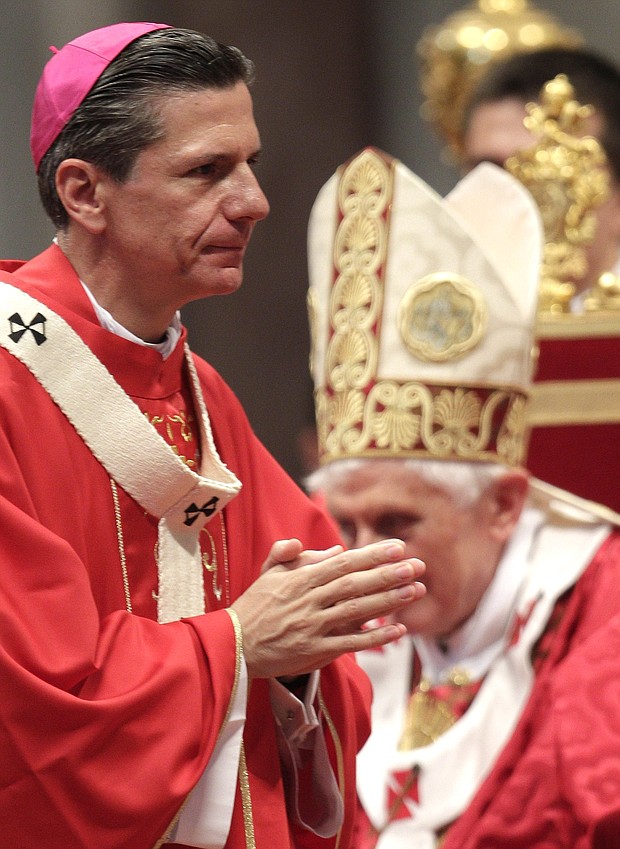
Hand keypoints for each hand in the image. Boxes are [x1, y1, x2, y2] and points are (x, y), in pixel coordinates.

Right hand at [231, 539, 424, 678]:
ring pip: (356, 612)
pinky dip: (375, 637)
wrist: (233, 646)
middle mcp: (309, 601)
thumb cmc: (254, 607)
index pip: (343, 564)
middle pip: (355, 585)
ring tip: (416, 590)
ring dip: (389, 601)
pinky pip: (350, 644)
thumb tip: (334, 550)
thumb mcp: (268, 573)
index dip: (371, 555)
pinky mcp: (315, 652)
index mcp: (300, 580)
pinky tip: (398, 630)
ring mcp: (313, 628)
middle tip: (418, 565)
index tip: (398, 547)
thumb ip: (293, 554)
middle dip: (388, 574)